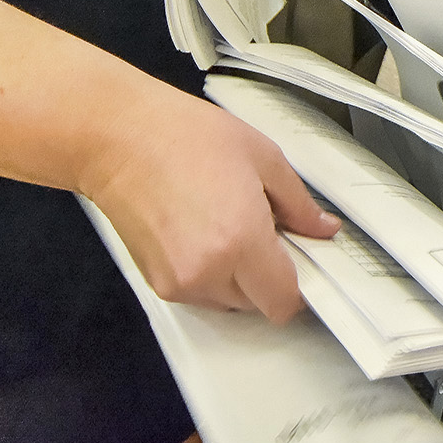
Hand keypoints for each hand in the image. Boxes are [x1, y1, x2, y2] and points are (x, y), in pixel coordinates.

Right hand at [82, 85, 338, 322]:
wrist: (119, 138)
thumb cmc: (186, 136)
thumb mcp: (263, 156)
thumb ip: (299, 202)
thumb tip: (324, 229)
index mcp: (241, 240)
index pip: (284, 301)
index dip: (300, 286)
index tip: (302, 260)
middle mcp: (208, 272)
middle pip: (259, 305)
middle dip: (270, 276)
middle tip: (266, 231)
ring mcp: (179, 283)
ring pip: (230, 303)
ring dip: (240, 278)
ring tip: (229, 225)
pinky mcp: (156, 284)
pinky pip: (201, 294)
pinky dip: (212, 274)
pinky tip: (204, 232)